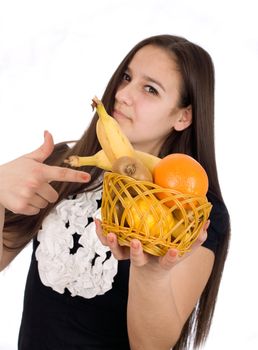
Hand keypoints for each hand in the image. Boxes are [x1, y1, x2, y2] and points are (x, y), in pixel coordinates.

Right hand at [0, 131, 90, 214]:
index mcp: (39, 170)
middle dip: (46, 192)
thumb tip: (49, 133)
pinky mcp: (21, 206)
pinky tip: (21, 198)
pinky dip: (30, 207)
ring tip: (25, 192)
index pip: (61, 173)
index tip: (87, 177)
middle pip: (54, 195)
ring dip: (38, 200)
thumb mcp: (29, 158)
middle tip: (33, 186)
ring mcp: (27, 195)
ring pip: (45, 204)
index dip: (76, 176)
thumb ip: (44, 149)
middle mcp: (34, 182)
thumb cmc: (14, 170)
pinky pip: (36, 211)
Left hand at [95, 218, 209, 271]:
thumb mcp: (183, 249)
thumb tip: (207, 222)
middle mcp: (143, 260)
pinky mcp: (118, 248)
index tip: (174, 251)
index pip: (167, 262)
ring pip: (119, 254)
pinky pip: (107, 242)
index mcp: (159, 262)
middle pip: (137, 260)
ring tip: (110, 231)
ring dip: (114, 243)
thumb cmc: (166, 255)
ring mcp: (128, 255)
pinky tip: (98, 219)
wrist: (149, 271)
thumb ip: (195, 239)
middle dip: (137, 252)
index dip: (171, 258)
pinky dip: (101, 232)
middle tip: (136, 242)